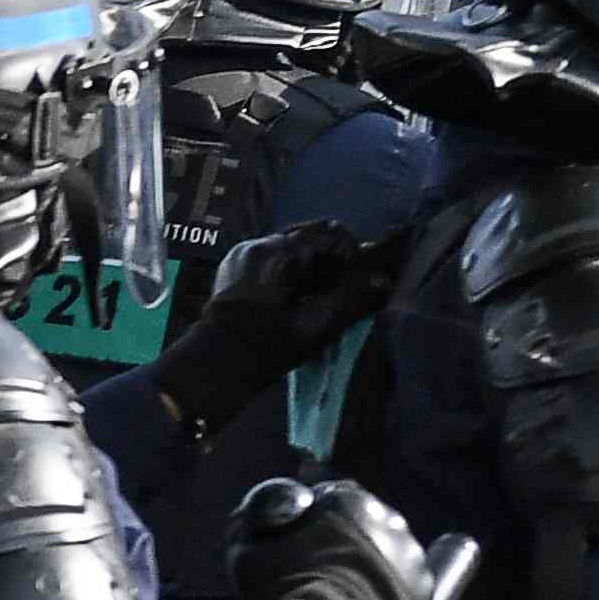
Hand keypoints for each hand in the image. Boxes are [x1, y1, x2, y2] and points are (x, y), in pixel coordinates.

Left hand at [160, 221, 396, 436]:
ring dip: (311, 265)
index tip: (357, 279)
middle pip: (308, 237)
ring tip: (319, 295)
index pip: (330, 232)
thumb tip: (384, 280)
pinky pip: (271, 258)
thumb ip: (353, 297)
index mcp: (278, 252)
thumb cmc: (268, 346)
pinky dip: (289, 270)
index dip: (351, 253)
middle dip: (331, 259)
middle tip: (340, 288)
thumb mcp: (317, 324)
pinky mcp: (233, 268)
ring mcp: (242, 254)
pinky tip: (294, 297)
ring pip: (290, 247)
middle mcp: (258, 244)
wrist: (214, 367)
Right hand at [227, 476, 439, 599]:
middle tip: (320, 568)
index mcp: (349, 500)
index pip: (331, 496)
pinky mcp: (421, 594)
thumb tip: (255, 516)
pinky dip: (386, 596)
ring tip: (342, 594)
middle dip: (346, 540)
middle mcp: (390, 520)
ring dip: (368, 567)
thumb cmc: (280, 591)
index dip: (313, 517)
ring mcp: (411, 558)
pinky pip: (402, 589)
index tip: (300, 538)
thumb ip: (253, 524)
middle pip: (365, 523)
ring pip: (387, 554)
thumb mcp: (246, 549)